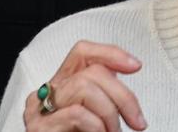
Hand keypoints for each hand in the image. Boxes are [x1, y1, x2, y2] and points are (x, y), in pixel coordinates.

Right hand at [22, 42, 146, 131]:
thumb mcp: (97, 118)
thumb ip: (105, 96)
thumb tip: (132, 67)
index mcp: (60, 87)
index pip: (82, 52)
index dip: (110, 53)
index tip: (136, 66)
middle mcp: (44, 95)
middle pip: (91, 72)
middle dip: (124, 95)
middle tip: (138, 123)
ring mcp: (39, 113)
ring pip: (85, 88)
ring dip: (110, 114)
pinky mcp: (39, 130)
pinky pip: (77, 115)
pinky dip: (97, 127)